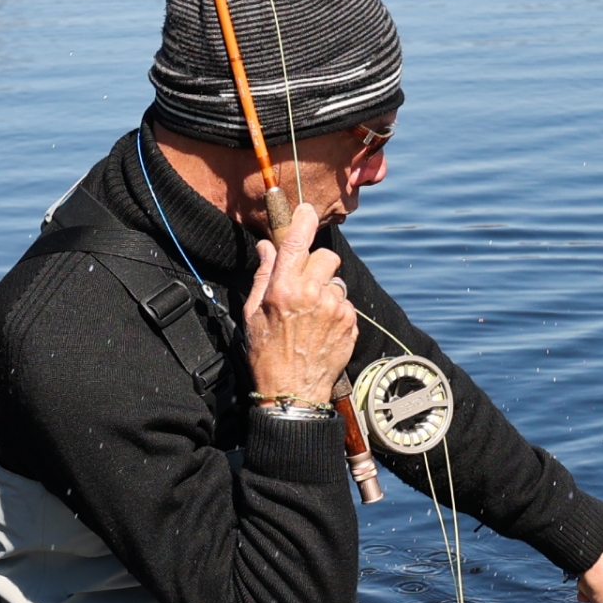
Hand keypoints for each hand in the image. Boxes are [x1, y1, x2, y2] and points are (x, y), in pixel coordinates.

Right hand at [245, 198, 358, 408]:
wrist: (292, 392)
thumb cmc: (266, 354)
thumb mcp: (252, 314)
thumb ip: (263, 276)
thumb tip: (266, 247)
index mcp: (284, 289)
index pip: (297, 241)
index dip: (303, 220)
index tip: (306, 210)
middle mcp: (312, 294)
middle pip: (326, 257)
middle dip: (317, 264)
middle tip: (304, 282)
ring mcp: (335, 309)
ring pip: (337, 282)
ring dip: (326, 290)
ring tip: (311, 314)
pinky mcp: (350, 323)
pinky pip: (345, 304)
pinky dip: (335, 311)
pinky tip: (321, 328)